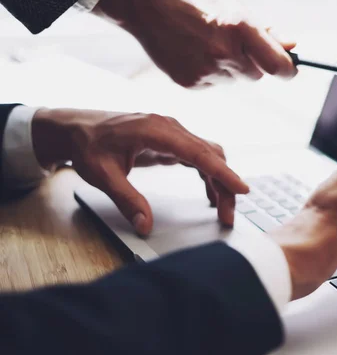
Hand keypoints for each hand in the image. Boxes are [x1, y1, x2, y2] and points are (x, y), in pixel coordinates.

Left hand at [32, 109, 248, 234]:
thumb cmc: (88, 146)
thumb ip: (127, 201)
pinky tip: (211, 195)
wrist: (77, 128)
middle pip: (210, 156)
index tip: (242, 189)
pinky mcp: (171, 141)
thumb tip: (145, 226)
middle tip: (228, 217)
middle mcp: (170, 128)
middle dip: (225, 185)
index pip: (199, 154)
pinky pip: (198, 157)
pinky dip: (208, 175)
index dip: (223, 173)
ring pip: (208, 156)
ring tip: (223, 211)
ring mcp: (172, 133)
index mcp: (157, 131)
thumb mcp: (103, 176)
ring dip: (219, 182)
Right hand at [96, 0, 296, 87]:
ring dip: (230, 69)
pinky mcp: (191, 84)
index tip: (288, 69)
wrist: (149, 4)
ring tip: (207, 45)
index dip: (287, 70)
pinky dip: (211, 74)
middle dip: (252, 64)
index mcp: (239, 27)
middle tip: (232, 44)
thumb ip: (265, 31)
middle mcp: (224, 52)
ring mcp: (206, 71)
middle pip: (257, 76)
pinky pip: (214, 86)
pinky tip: (195, 54)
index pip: (278, 66)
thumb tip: (291, 47)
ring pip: (235, 82)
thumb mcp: (236, 5)